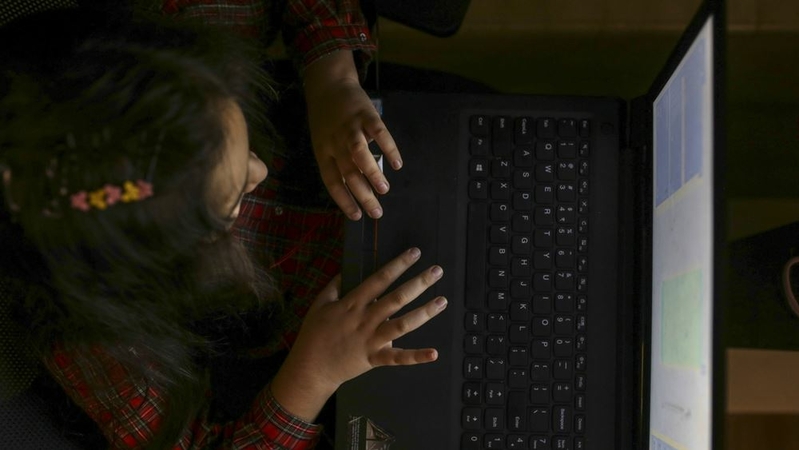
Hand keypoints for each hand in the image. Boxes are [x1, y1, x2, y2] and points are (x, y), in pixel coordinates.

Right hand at [270, 248, 445, 420]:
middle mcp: (365, 319)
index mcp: (352, 303)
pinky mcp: (374, 358)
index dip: (398, 265)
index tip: (414, 253)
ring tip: (442, 301)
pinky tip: (434, 353)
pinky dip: (416, 357)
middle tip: (437, 271)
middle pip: (396, 298)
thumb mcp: (319, 303)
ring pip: (402, 324)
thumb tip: (347, 270)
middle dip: (418, 283)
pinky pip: (398, 358)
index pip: (380, 279)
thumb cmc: (313, 334)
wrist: (310, 367)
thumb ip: (335, 285)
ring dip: (424, 313)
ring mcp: (371, 339)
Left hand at [303, 50, 400, 219]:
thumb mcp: (324, 142)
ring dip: (372, 173)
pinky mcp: (365, 114)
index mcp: (323, 151)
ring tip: (384, 190)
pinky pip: (379, 133)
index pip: (332, 181)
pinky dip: (388, 148)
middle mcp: (335, 142)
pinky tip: (397, 163)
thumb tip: (355, 189)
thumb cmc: (327, 119)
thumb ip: (338, 163)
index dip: (344, 200)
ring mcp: (350, 127)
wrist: (328, 84)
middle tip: (376, 212)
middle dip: (363, 195)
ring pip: (359, 154)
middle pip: (348, 172)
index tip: (357, 216)